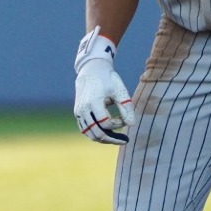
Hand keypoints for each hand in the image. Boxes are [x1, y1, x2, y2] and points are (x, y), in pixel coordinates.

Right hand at [73, 27, 133, 144]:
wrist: (91, 70)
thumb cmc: (108, 79)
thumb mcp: (119, 90)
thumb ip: (126, 107)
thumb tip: (132, 124)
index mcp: (93, 102)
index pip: (106, 123)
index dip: (118, 124)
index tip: (125, 119)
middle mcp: (83, 109)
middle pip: (96, 133)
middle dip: (112, 139)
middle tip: (125, 140)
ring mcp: (78, 112)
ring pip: (89, 134)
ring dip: (103, 138)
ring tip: (117, 138)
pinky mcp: (78, 113)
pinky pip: (85, 129)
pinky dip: (96, 133)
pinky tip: (108, 132)